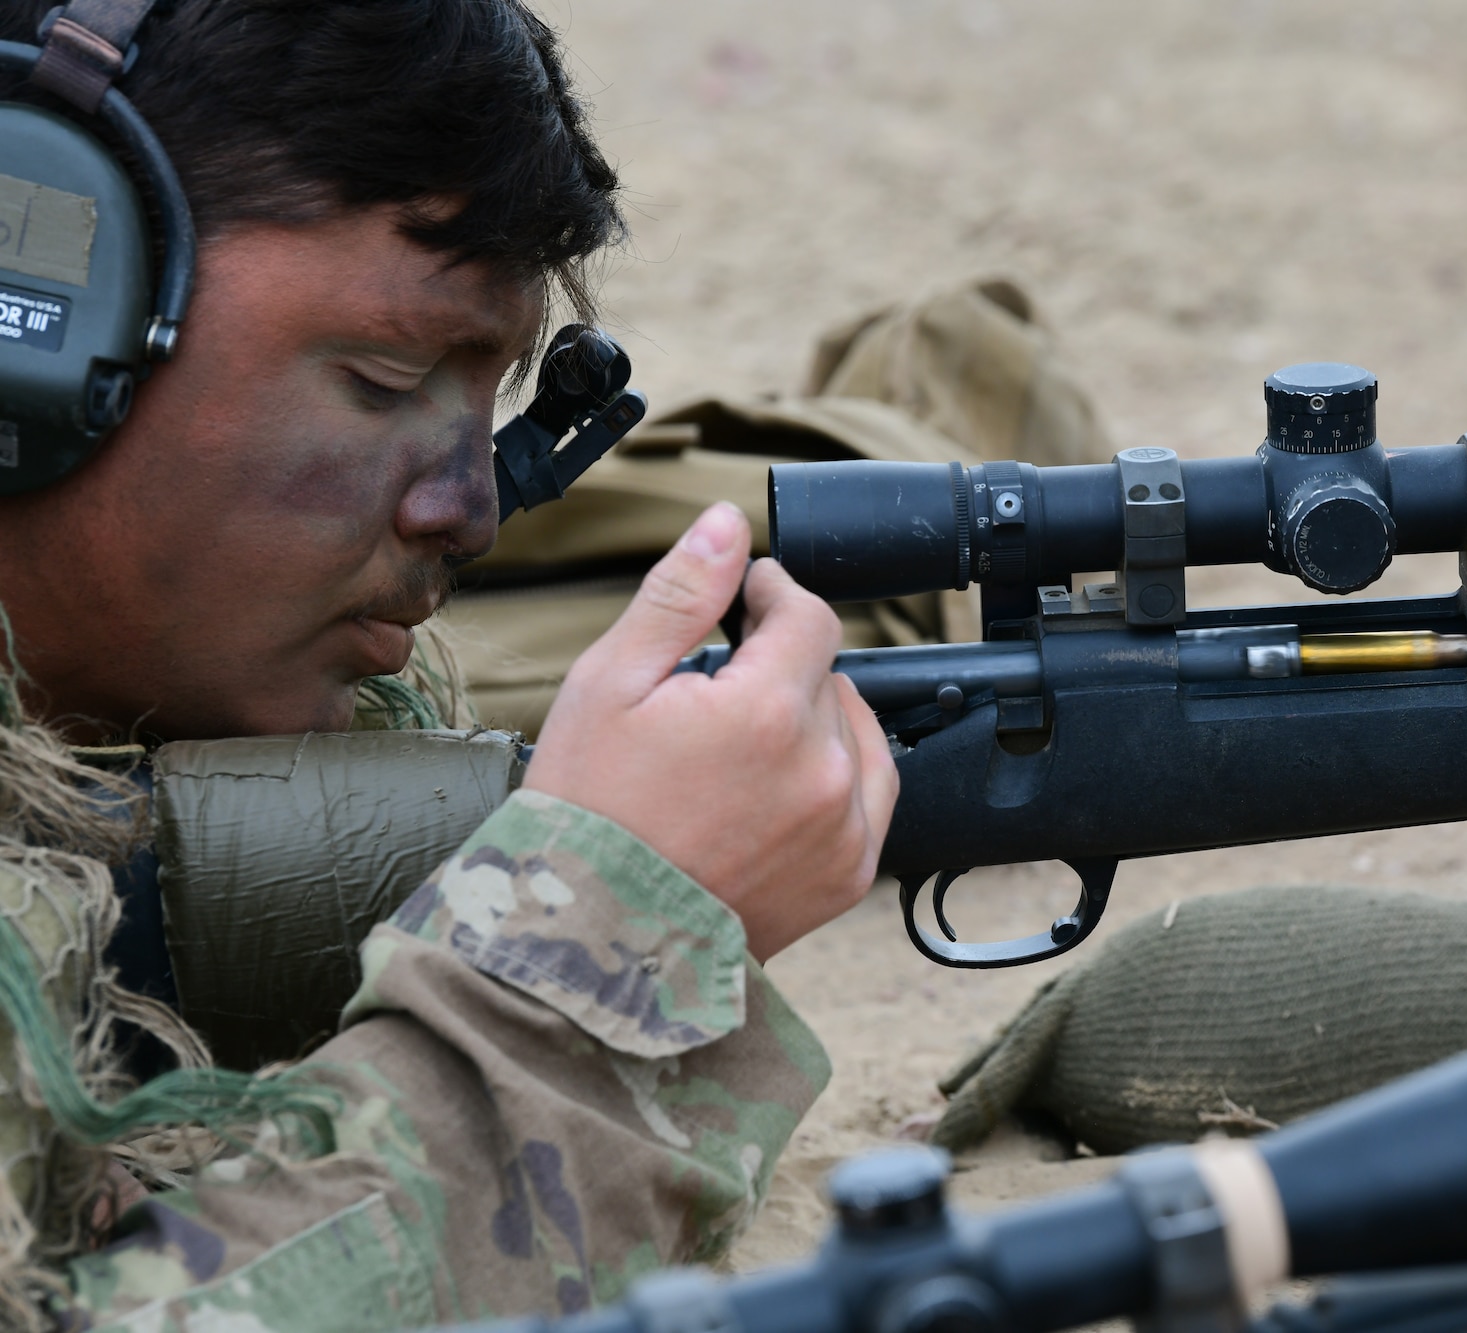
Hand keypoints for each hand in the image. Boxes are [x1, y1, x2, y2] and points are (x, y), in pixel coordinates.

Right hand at [523, 502, 898, 959]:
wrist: (588, 946)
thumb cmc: (586, 815)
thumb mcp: (610, 685)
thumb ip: (683, 595)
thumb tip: (731, 525)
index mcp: (769, 712)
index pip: (808, 616)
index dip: (772, 595)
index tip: (743, 600)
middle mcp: (825, 771)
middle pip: (826, 677)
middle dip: (776, 669)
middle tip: (708, 701)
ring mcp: (844, 830)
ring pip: (853, 734)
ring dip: (810, 723)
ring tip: (735, 750)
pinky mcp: (848, 878)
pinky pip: (866, 799)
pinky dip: (830, 781)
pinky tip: (769, 792)